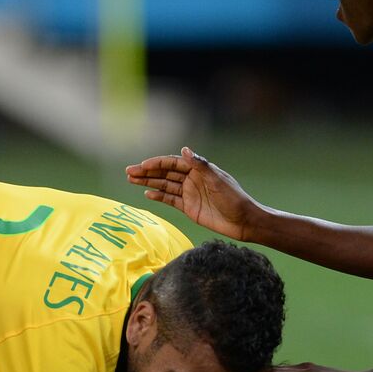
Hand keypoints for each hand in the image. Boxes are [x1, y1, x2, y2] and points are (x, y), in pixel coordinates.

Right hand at [125, 147, 258, 239]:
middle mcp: (192, 180)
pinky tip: (148, 193)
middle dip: (147, 172)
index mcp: (199, 170)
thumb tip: (183, 150)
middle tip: (128, 172)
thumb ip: (200, 165)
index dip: (157, 163)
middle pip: (165, 174)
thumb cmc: (234, 198)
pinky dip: (159, 196)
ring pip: (165, 186)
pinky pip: (170, 200)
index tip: (142, 165)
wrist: (243, 221)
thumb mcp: (217, 180)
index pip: (173, 164)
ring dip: (149, 182)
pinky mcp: (189, 208)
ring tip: (131, 180)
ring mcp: (190, 194)